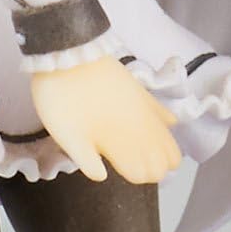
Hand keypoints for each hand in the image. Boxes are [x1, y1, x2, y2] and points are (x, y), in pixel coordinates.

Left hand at [29, 55, 182, 184]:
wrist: (68, 55)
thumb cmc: (61, 99)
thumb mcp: (65, 135)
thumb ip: (86, 160)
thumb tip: (102, 176)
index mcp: (120, 143)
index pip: (144, 172)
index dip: (135, 176)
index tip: (121, 171)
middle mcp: (139, 129)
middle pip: (163, 160)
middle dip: (153, 169)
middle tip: (133, 164)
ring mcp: (144, 110)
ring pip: (169, 139)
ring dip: (163, 151)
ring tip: (147, 153)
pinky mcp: (141, 93)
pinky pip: (163, 112)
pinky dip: (166, 123)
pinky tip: (163, 126)